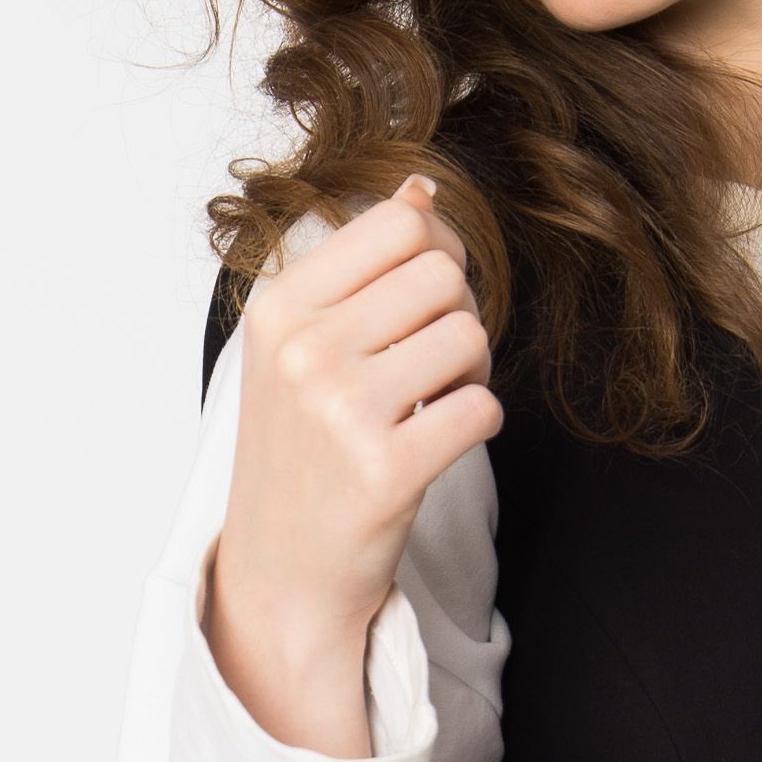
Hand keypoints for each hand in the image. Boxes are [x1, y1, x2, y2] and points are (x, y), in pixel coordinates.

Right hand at [204, 179, 500, 757]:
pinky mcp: (387, 469)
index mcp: (278, 309)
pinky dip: (477, 423)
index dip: (437, 253)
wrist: (283, 575)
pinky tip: (437, 444)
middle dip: (456, 315)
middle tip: (429, 366)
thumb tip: (421, 186)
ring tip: (430, 405)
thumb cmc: (300, 456)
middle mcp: (303, 352)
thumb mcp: (303, 350)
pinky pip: (482, 406)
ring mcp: (342, 411)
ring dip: (471, 371)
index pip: (400, 223)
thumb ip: (361, 268)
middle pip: (443, 274)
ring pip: (469, 335)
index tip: (422, 301)